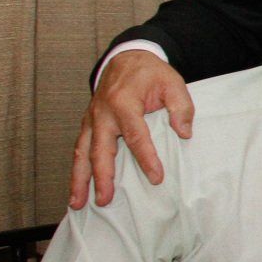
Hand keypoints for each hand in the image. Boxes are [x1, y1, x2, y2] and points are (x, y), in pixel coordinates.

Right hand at [69, 51, 193, 208]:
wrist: (126, 58)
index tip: (156, 178)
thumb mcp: (173, 83)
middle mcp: (102, 114)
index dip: (146, 158)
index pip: (136, 136)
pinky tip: (77, 188)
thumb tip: (184, 133)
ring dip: (79, 179)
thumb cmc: (150, 73)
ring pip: (82, 153)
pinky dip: (77, 169)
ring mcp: (92, 119)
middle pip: (100, 150)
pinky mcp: (88, 124)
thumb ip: (181, 107)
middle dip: (102, 177)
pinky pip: (80, 149)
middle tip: (104, 200)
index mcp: (124, 103)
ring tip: (77, 203)